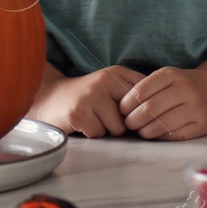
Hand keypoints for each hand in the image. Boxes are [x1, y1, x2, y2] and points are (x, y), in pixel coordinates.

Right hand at [27, 66, 142, 137]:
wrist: (49, 99)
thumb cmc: (87, 99)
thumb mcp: (110, 89)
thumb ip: (132, 97)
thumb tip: (158, 117)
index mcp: (117, 73)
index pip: (145, 97)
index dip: (140, 113)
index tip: (129, 116)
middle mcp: (105, 80)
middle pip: (133, 116)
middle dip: (122, 123)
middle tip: (105, 116)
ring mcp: (91, 95)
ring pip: (117, 128)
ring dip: (106, 130)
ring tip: (92, 118)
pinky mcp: (78, 112)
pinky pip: (99, 134)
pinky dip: (92, 134)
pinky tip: (81, 123)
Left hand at [119, 67, 206, 140]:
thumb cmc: (181, 85)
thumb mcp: (165, 78)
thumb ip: (146, 88)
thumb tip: (122, 109)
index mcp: (172, 75)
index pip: (141, 91)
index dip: (127, 104)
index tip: (122, 110)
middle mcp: (185, 89)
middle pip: (149, 109)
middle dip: (133, 120)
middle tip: (129, 124)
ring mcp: (195, 108)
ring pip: (161, 125)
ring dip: (145, 131)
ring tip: (141, 130)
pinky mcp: (201, 125)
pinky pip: (174, 135)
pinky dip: (160, 136)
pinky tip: (156, 133)